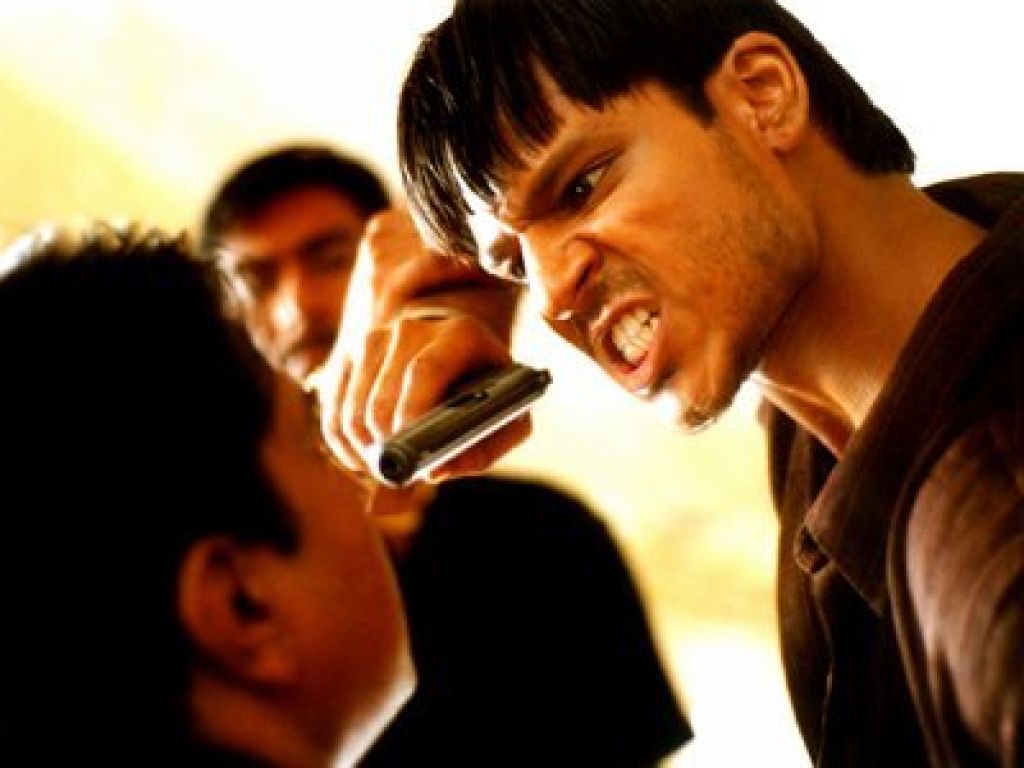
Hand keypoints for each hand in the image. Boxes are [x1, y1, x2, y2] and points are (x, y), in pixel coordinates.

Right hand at [314, 208, 526, 480]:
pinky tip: (361, 458)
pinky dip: (343, 442)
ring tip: (385, 469)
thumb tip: (435, 470)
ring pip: (352, 406)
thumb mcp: (507, 416)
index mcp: (460, 335)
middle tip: (399, 473)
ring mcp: (376, 338)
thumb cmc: (487, 390)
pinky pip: (334, 408)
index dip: (413, 411)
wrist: (458, 349)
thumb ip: (486, 446)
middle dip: (386, 444)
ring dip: (363, 448)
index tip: (410, 452)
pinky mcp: (349, 355)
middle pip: (383, 394)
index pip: (426, 370)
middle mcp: (412, 328)